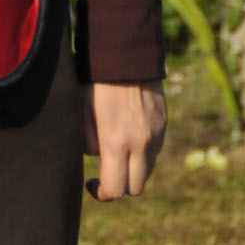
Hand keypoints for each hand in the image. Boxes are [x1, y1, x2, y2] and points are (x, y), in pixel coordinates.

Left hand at [86, 81, 165, 199]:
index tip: (91, 183)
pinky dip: (142, 153)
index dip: (101, 193)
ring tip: (116, 151)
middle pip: (135, 188)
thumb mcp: (81, 110)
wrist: (126, 51)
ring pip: (147, 170)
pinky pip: (155, 151)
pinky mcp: (163, 124)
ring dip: (133, 170)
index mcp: (116, 142)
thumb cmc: (95, 79)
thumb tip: (96, 157)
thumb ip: (87, 141)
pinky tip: (128, 135)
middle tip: (105, 174)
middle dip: (119, 186)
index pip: (115, 190)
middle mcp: (141, 144)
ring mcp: (156, 135)